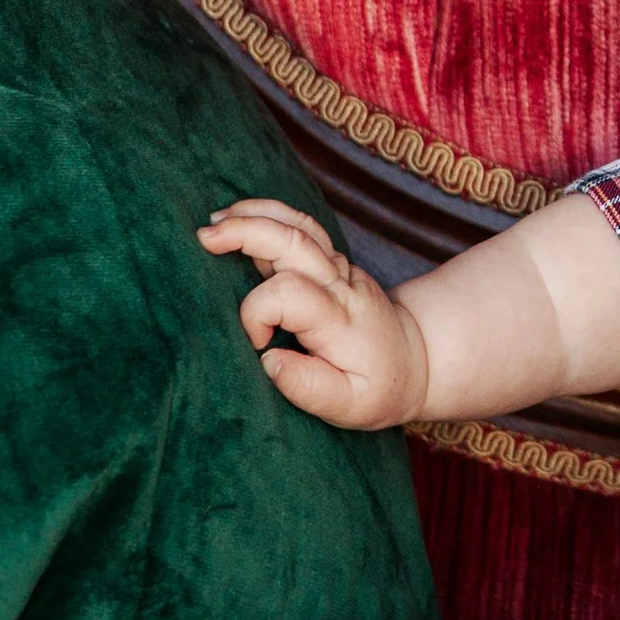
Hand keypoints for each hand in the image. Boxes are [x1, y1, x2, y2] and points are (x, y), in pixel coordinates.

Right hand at [199, 198, 429, 428]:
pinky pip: (302, 229)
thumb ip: (308, 387)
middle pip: (295, 241)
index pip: (288, 293)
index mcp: (339, 319)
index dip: (257, 313)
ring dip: (256, 215)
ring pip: (300, 226)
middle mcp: (339, 284)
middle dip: (248, 231)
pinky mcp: (332, 264)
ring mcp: (338, 268)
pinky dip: (270, 216)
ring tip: (215, 221)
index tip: (256, 346)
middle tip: (204, 237)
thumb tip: (267, 360)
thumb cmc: (377, 387)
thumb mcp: (350, 405)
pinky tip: (240, 218)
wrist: (414, 361)